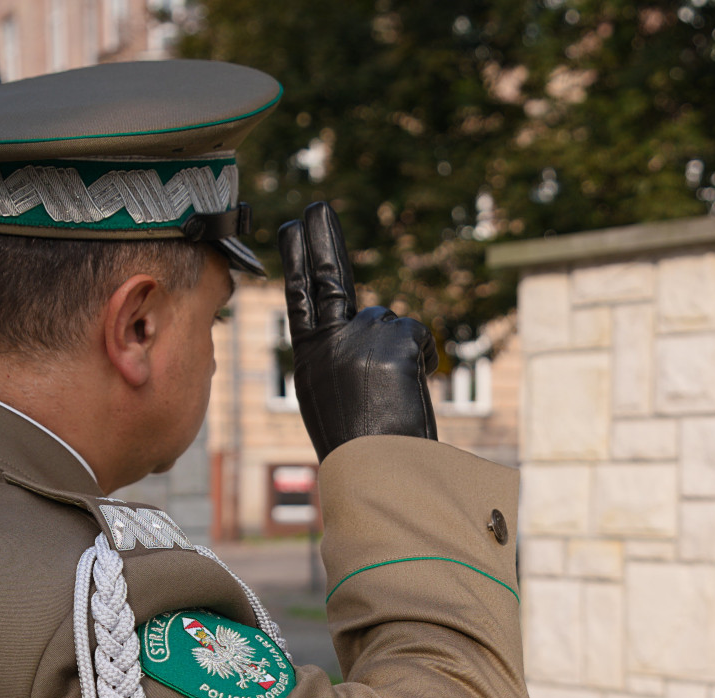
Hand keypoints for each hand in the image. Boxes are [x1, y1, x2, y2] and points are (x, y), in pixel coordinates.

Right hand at [278, 202, 438, 460]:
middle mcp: (328, 342)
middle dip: (322, 240)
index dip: (296, 262)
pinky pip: (417, 337)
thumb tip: (375, 328)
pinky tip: (411, 388)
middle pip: (329, 280)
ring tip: (392, 397)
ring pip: (391, 324)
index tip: (292, 229)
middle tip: (317, 207)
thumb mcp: (336, 400)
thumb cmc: (362, 451)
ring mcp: (358, 337)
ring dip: (400, 353)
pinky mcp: (392, 341)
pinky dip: (422, 359)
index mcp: (310, 360)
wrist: (379, 473)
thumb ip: (344, 358)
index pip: (300, 300)